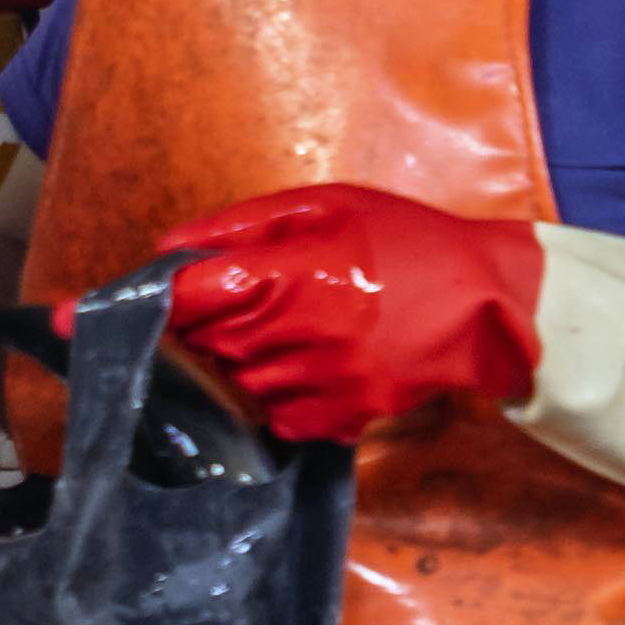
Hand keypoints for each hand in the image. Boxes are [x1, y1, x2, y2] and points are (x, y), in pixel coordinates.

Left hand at [155, 181, 543, 444]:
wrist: (490, 302)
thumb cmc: (409, 242)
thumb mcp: (330, 205)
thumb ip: (245, 224)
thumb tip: (171, 249)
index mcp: (296, 270)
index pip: (192, 295)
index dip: (158, 299)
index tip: (134, 304)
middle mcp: (305, 331)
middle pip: (206, 345)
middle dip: (199, 330)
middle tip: (218, 313)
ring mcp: (327, 379)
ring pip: (239, 386)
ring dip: (238, 366)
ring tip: (271, 338)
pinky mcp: (349, 412)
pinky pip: (282, 420)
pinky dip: (276, 400)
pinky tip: (301, 370)